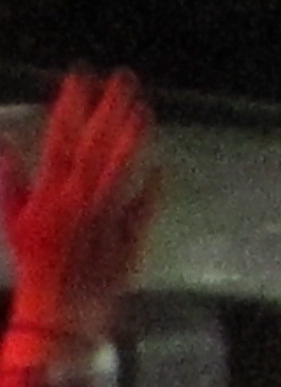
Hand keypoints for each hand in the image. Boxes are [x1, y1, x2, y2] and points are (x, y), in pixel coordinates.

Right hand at [3, 69, 158, 341]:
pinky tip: (160, 163)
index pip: (60, 139)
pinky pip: (142, 206)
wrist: (59, 310)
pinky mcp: (128, 236)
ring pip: (122, 170)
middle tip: (123, 77)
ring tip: (144, 107)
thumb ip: (11, 182)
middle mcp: (78, 202)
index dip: (69, 105)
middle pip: (96, 147)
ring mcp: (105, 218)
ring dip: (133, 138)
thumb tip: (3, 144)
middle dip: (109, 109)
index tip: (78, 76)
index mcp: (48, 194)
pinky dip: (150, 186)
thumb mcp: (14, 222)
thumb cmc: (36, 263)